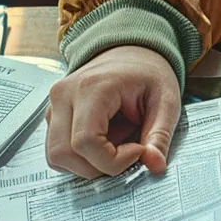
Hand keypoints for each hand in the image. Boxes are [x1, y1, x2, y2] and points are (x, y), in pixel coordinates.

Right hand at [45, 45, 181, 178]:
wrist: (132, 53)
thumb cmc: (148, 74)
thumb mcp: (166, 102)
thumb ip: (160, 135)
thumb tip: (155, 165)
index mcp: (92, 87)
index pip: (85, 142)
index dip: (113, 160)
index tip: (139, 151)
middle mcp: (64, 95)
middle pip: (64, 153)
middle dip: (99, 166)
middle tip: (127, 151)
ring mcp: (54, 105)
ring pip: (56, 156)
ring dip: (88, 163)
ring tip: (115, 142)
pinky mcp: (54, 116)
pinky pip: (57, 150)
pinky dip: (80, 157)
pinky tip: (103, 141)